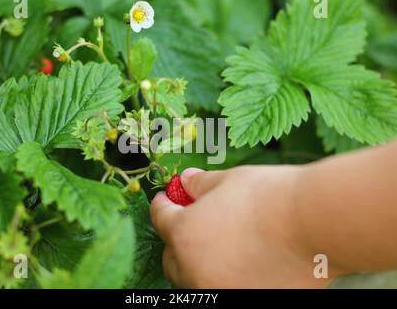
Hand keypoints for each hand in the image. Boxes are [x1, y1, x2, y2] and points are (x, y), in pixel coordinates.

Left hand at [150, 166, 339, 287]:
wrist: (316, 223)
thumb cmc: (270, 196)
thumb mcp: (228, 180)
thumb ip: (200, 184)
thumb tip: (186, 181)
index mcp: (185, 234)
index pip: (160, 219)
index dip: (162, 205)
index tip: (166, 200)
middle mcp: (195, 269)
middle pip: (171, 258)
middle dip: (177, 240)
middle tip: (191, 225)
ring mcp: (219, 290)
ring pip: (194, 279)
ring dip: (197, 262)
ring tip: (218, 246)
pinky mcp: (244, 299)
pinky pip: (224, 288)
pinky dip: (225, 277)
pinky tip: (242, 262)